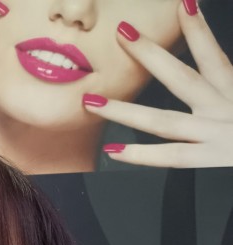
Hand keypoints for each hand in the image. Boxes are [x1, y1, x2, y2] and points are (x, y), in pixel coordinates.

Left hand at [83, 0, 232, 167]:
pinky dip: (141, 155)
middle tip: (122, 32)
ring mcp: (215, 137)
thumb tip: (221, 71)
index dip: (196, 28)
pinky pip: (172, 158)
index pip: (213, 53)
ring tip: (92, 101)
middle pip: (181, 77)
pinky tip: (113, 151)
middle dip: (151, 54)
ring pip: (163, 121)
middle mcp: (223, 109)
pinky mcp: (212, 161)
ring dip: (125, 110)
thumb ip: (228, 78)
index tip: (181, 3)